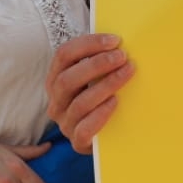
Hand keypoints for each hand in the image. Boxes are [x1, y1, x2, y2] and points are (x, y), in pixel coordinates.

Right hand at [46, 33, 134, 153]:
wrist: (106, 135)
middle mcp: (56, 101)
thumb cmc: (101, 98)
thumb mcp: (96, 77)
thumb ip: (101, 59)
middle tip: (122, 57)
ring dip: (105, 85)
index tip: (115, 40)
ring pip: (79, 103)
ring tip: (126, 73)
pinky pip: (85, 130)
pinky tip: (116, 101)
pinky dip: (101, 114)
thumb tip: (120, 41)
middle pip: (67, 79)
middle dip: (96, 65)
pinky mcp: (77, 142)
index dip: (88, 44)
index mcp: (56, 79)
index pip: (64, 55)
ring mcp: (65, 122)